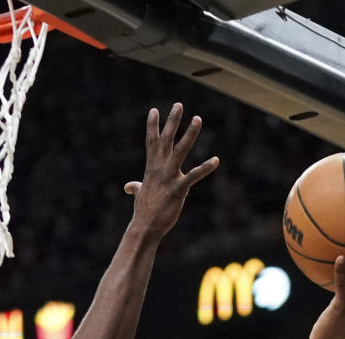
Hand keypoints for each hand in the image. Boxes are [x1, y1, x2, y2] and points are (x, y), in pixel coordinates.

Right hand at [124, 104, 218, 240]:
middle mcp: (160, 168)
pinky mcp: (178, 189)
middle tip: (178, 104)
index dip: (152, 126)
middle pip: (166, 139)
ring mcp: (169, 177)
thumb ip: (136, 188)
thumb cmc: (143, 212)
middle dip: (172, 121)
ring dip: (190, 134)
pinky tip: (216, 160)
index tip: (154, 110)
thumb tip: (129, 187)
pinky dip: (205, 168)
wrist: (145, 228)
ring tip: (198, 118)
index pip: (151, 142)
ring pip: (180, 150)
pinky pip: (194, 176)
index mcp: (151, 168)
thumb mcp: (139, 195)